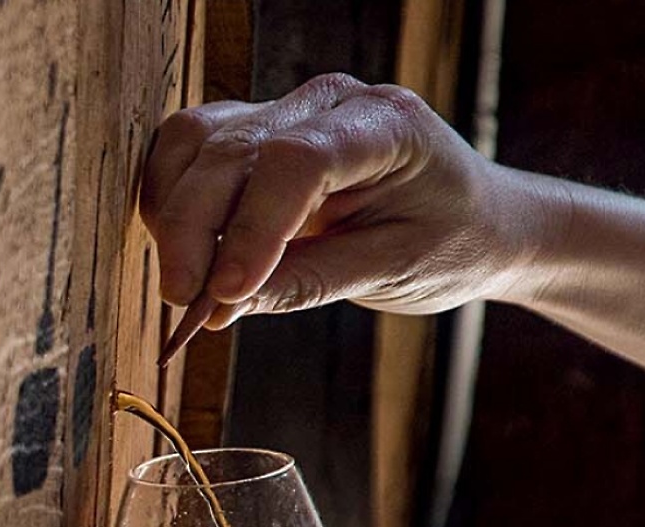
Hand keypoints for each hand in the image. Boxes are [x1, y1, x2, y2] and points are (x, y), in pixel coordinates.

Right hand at [141, 74, 550, 325]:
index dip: (253, 227)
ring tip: (184, 286)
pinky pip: (191, 150)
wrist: (473, 218)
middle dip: (196, 231)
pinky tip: (182, 252)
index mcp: (384, 126)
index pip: (297, 160)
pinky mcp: (257, 132)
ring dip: (174, 215)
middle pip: (233, 150)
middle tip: (185, 306)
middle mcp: (329, 102)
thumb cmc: (449, 242)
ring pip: (197, 142)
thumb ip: (308, 282)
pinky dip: (171, 200)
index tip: (226, 293)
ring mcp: (287, 109)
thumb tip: (221, 306)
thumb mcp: (392, 273)